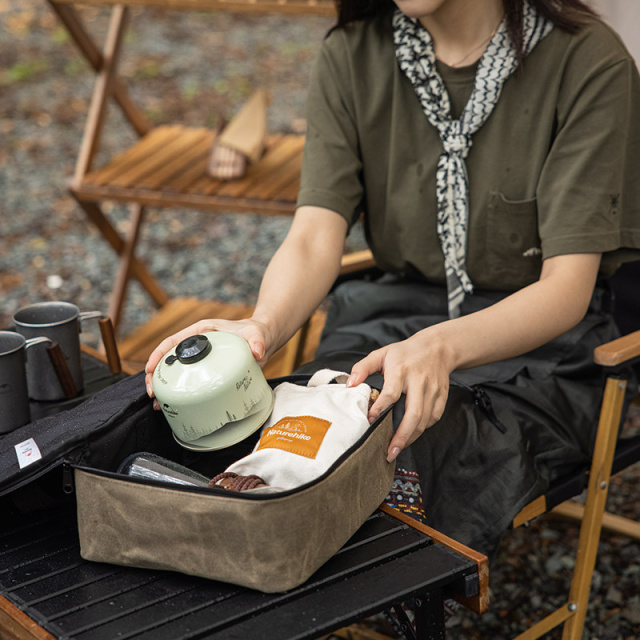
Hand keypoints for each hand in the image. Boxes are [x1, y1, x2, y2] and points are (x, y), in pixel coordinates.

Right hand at [144, 318, 272, 408]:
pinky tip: (176, 405)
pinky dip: (180, 392)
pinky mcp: (207, 371)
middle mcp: (197, 345)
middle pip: (169, 358)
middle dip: (156, 375)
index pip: (173, 341)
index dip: (159, 354)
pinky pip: (189, 380)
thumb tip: (257, 351)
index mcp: (202, 332)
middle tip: (153, 392)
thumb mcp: (256, 335)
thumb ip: (257, 341)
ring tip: (159, 403)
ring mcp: (201, 359)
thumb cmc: (255, 333)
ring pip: (175, 371)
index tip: (150, 369)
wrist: (263, 341)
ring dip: (164, 386)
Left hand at [347, 329, 454, 462]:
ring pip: (424, 420)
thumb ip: (363, 368)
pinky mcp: (442, 396)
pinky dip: (422, 429)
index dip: (380, 409)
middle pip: (413, 414)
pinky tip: (411, 434)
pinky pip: (433, 418)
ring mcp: (433, 390)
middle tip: (389, 452)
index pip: (391, 394)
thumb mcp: (381, 354)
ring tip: (397, 449)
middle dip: (401, 436)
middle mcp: (419, 381)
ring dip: (410, 438)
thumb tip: (350, 385)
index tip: (370, 421)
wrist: (437, 347)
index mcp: (401, 370)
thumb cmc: (404, 353)